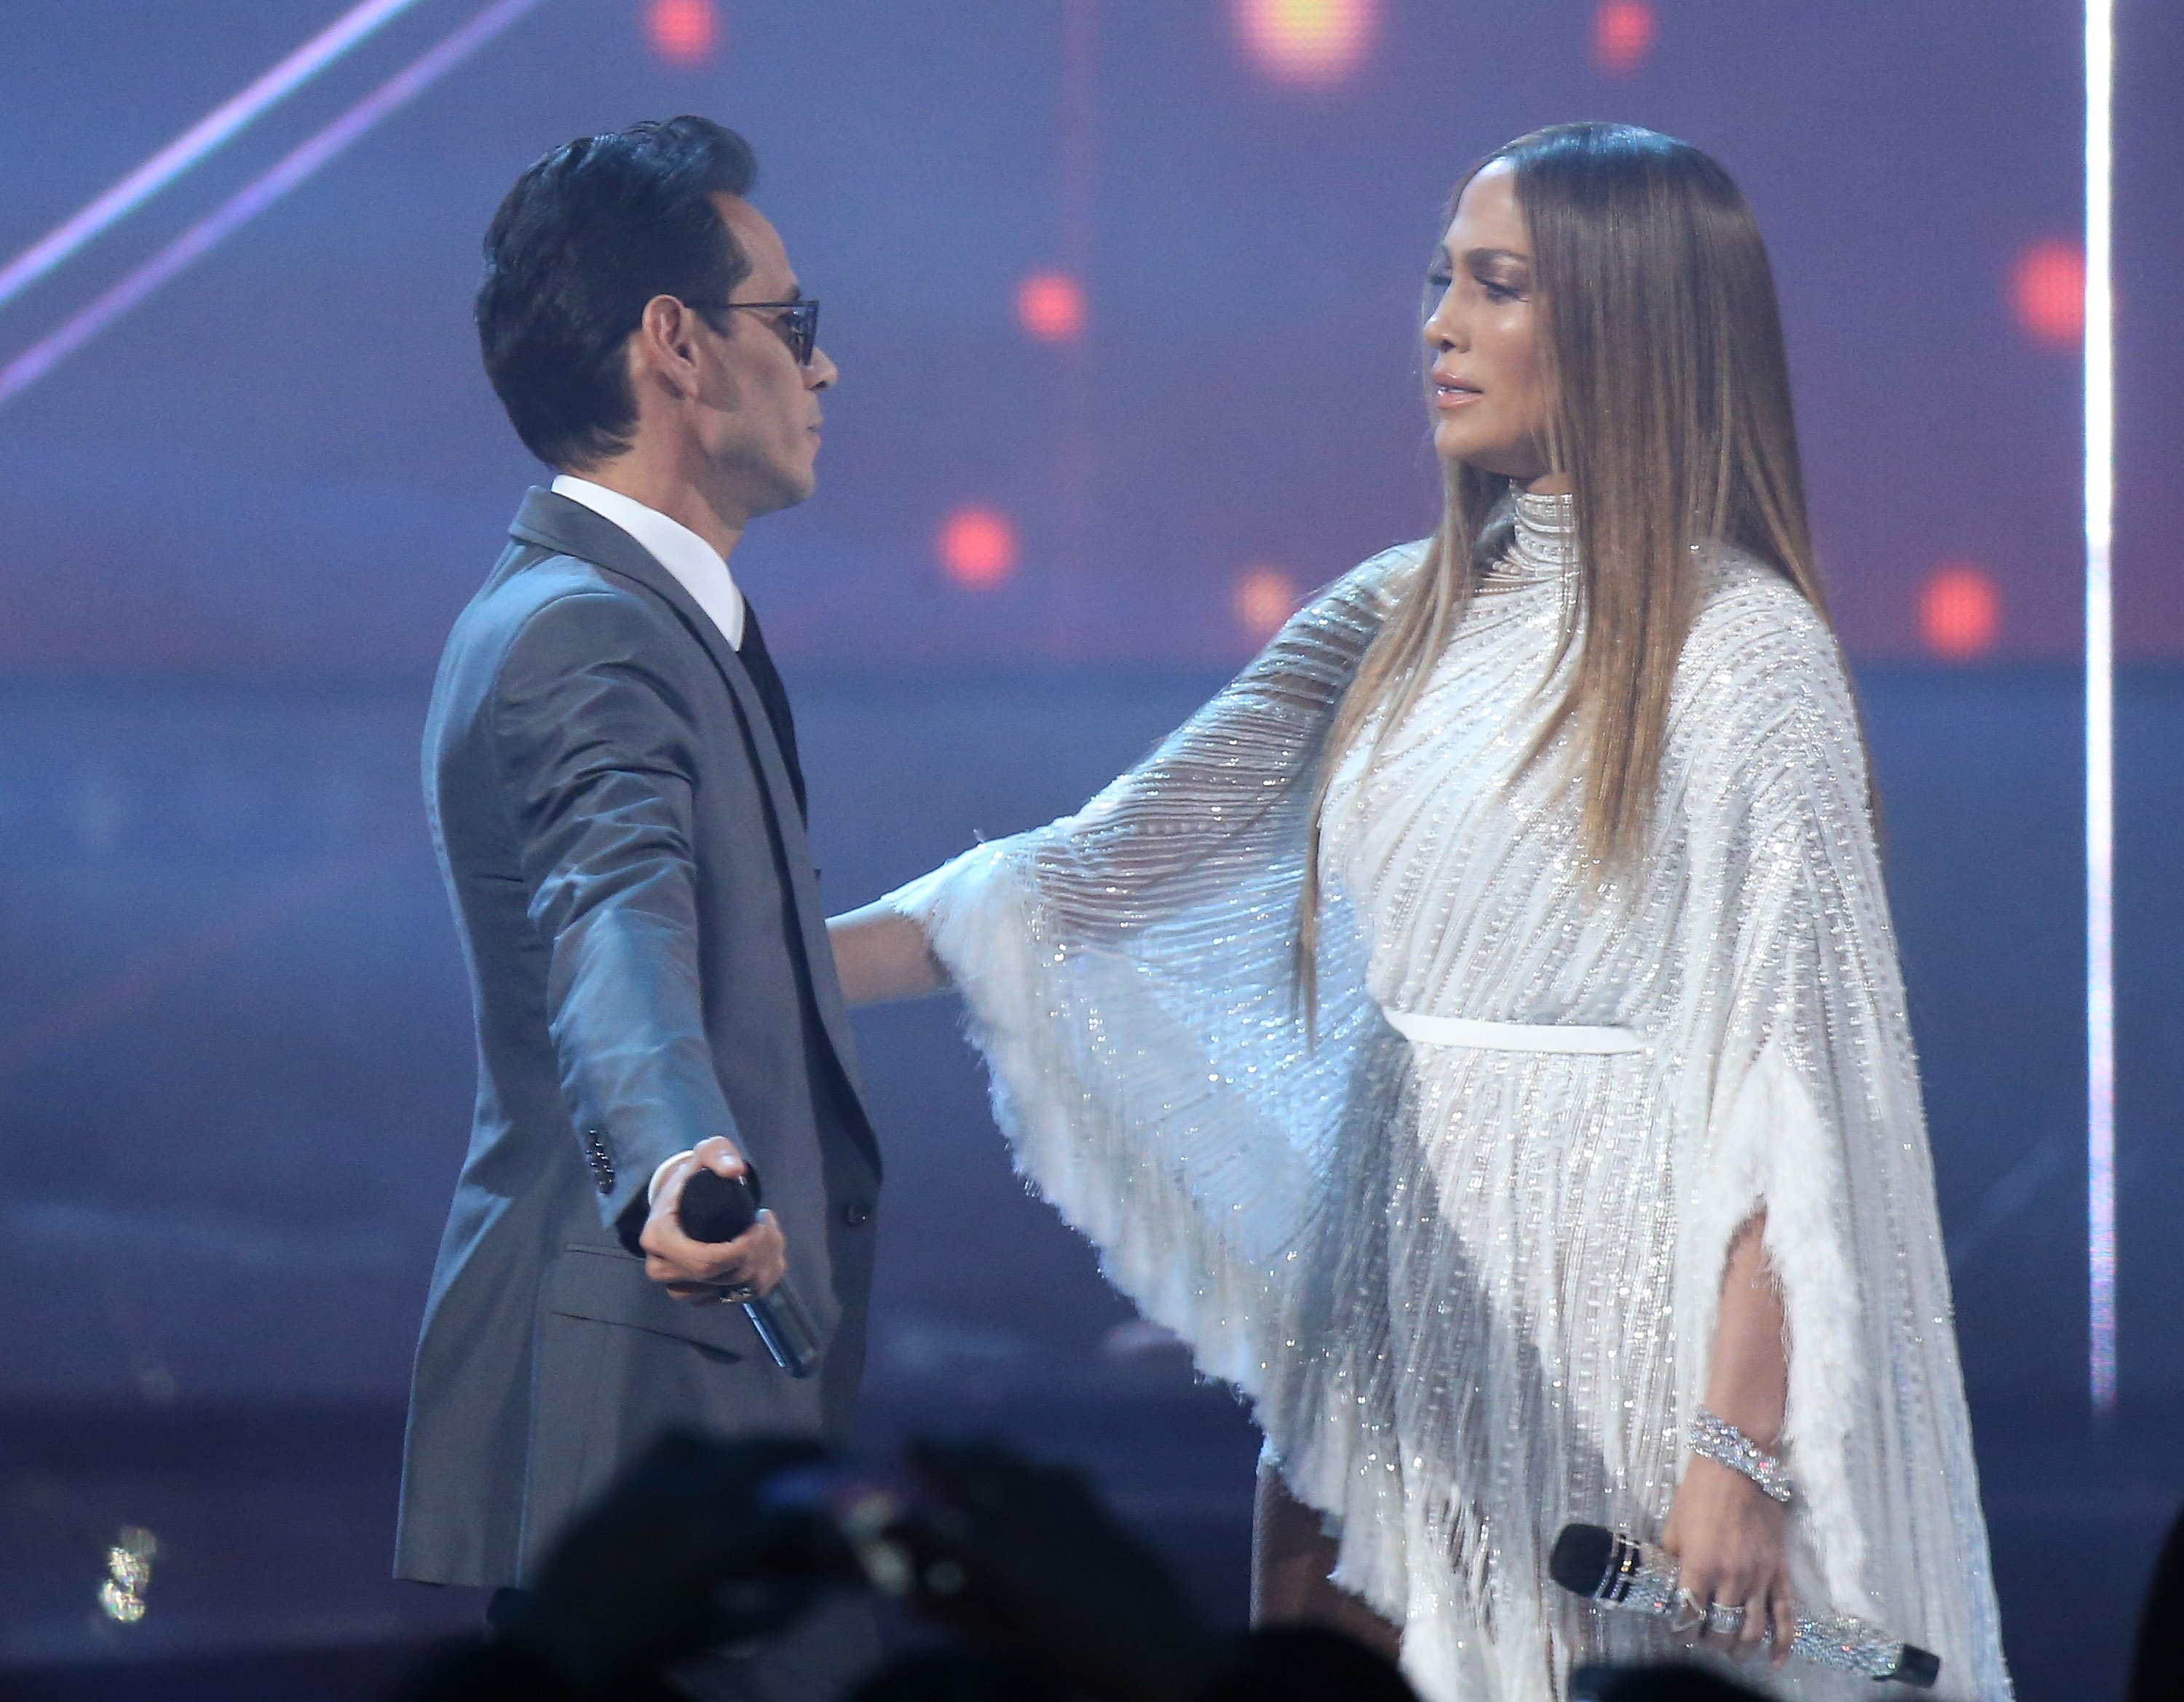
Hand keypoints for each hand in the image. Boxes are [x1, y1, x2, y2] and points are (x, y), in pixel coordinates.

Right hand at [639, 1137, 787, 1304]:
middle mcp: (662, 1269)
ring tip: (769, 1233)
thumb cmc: (695, 1177)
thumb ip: (719, 1153)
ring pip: (733, 1290)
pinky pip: (739, 1298)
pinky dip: (765, 1276)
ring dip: (764, 1263)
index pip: (704, 1262)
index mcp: (658, 1238)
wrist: (685, 1200)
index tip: (758, 1223)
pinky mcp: (701, 1297)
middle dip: (757, 1253)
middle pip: (722, 1278)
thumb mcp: (707, 1153)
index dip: (741, 1250)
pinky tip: (769, 1252)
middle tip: (767, 1224)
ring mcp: (681, 1288)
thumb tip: (734, 1170)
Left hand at [1658, 1455, 1795, 1666]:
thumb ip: (1673, 1561)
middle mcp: (1730, 1579)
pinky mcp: (1780, 1574)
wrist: (1738, 1467)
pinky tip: (1774, 1661)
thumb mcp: (1673, 1527)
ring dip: (1740, 1648)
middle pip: (1721, 1630)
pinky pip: (1786, 1617)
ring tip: (1732, 1651)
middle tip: (1704, 1638)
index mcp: (1699, 1568)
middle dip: (1709, 1641)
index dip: (1681, 1632)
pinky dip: (1782, 1644)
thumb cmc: (1699, 1493)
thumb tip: (1671, 1585)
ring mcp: (1759, 1579)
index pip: (1688, 1617)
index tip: (1679, 1631)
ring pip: (1752, 1631)